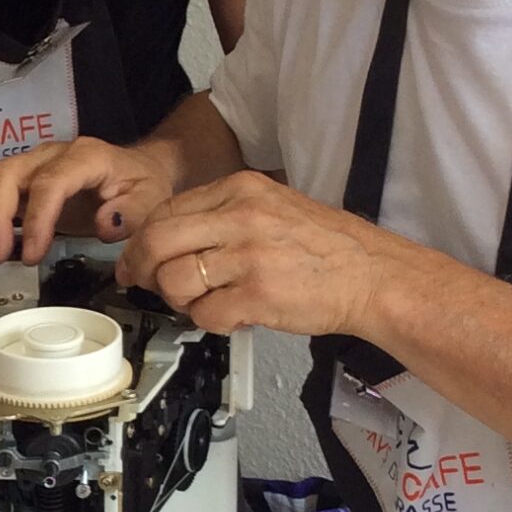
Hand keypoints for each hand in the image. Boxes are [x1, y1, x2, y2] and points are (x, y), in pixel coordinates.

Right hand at [0, 134, 179, 269]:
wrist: (134, 168)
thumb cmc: (140, 184)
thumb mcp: (151, 199)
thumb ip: (132, 213)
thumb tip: (104, 225)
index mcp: (84, 157)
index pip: (49, 183)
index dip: (36, 220)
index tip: (32, 256)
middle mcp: (49, 155)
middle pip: (5, 176)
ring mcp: (30, 164)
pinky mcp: (19, 179)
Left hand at [119, 173, 416, 337]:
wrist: (373, 275)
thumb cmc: (325, 248)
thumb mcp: (272, 208)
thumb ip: (221, 217)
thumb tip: (167, 241)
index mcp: (240, 189)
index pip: (165, 211)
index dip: (142, 242)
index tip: (138, 261)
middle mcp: (241, 216)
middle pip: (157, 241)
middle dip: (143, 269)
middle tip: (147, 286)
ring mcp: (248, 256)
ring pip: (174, 279)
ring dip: (179, 300)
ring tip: (204, 302)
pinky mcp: (258, 294)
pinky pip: (205, 313)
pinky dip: (210, 321)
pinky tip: (232, 315)